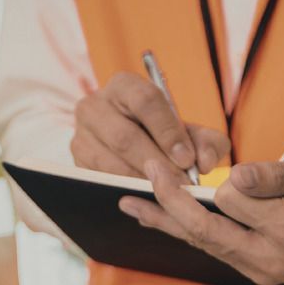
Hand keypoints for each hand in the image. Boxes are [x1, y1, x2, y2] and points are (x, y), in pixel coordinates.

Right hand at [71, 72, 229, 178]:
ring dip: (141, 181)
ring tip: (168, 193)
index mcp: (123, 86)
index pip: (145, 101)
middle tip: (181, 184)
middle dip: (157, 164)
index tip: (187, 159)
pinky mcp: (76, 163)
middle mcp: (94, 106)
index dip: (168, 131)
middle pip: (125, 136)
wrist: (130, 143)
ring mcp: (80, 136)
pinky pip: (100, 181)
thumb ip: (207, 142)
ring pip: (110, 163)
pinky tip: (147, 198)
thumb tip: (205, 162)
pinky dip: (125, 192)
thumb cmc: (162, 134)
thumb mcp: (189, 132)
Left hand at [119, 157, 283, 284]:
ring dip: (167, 220)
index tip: (188, 158)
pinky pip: (213, 249)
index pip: (232, 202)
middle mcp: (272, 258)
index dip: (214, 180)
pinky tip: (160, 217)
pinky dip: (185, 230)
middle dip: (169, 201)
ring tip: (131, 202)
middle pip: (206, 231)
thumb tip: (233, 178)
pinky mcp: (254, 272)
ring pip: (203, 243)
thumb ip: (278, 176)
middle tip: (141, 173)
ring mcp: (262, 271)